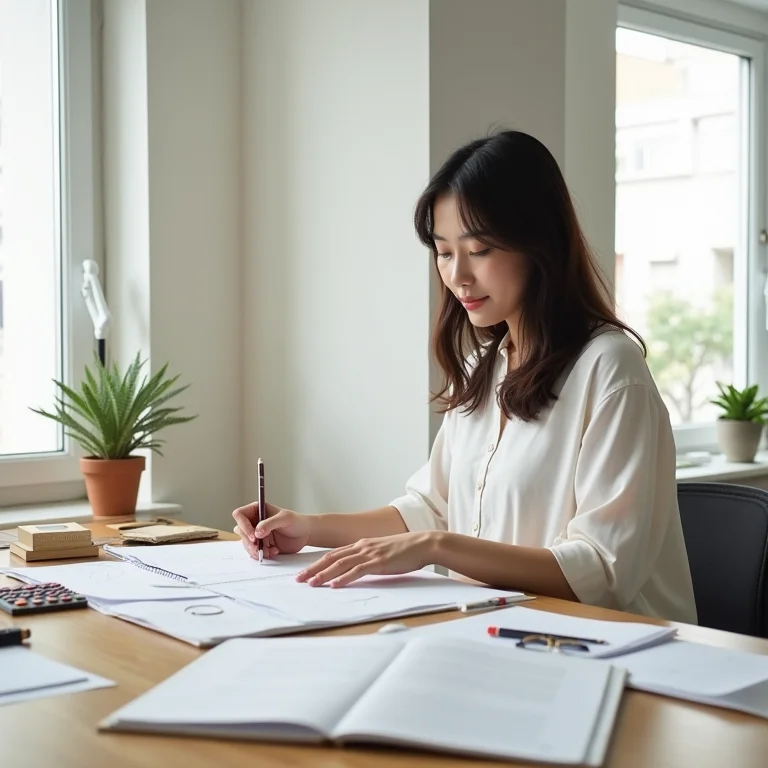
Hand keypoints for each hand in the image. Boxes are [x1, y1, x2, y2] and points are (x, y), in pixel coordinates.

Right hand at [232, 502, 312, 559]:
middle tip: (259, 549)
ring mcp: (257, 534)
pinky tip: (274, 551)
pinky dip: (262, 554)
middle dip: (249, 542)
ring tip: (270, 551)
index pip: (240, 515)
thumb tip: (256, 532)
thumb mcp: (285, 519)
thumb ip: (270, 523)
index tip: (253, 536)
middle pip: (241, 532)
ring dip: (255, 550)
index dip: (243, 525)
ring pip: (246, 543)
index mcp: (257, 510)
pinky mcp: (261, 545)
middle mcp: (254, 521)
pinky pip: (254, 551)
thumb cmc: (297, 521)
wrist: (305, 534)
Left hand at [295, 531, 436, 587]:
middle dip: (313, 569)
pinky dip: (343, 578)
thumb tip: (359, 569)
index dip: (317, 563)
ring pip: (340, 564)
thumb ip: (370, 558)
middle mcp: (362, 547)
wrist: (423, 544)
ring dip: (323, 574)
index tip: (305, 572)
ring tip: (310, 584)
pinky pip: (357, 571)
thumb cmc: (406, 550)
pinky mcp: (379, 562)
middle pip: (331, 558)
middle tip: (298, 580)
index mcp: (362, 544)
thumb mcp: (383, 552)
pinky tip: (334, 585)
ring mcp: (370, 553)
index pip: (333, 554)